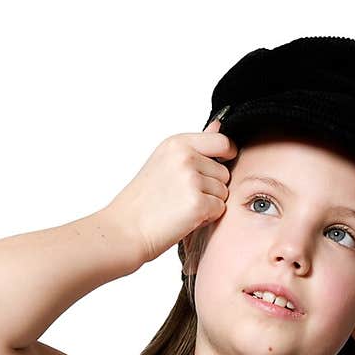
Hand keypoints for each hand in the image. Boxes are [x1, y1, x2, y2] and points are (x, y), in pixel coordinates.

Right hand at [102, 119, 238, 265]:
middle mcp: (186, 158)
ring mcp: (192, 180)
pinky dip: (207, 218)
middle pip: (224, 172)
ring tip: (183, 206)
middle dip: (212, 186)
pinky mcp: (198, 204)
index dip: (227, 155)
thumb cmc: (144, 199)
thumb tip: (219, 126)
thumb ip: (196, 146)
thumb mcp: (166, 161)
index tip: (219, 165)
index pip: (222, 141)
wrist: (126, 228)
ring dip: (209, 203)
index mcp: (177, 144)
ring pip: (223, 192)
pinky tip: (186, 217)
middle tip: (185, 195)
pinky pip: (220, 209)